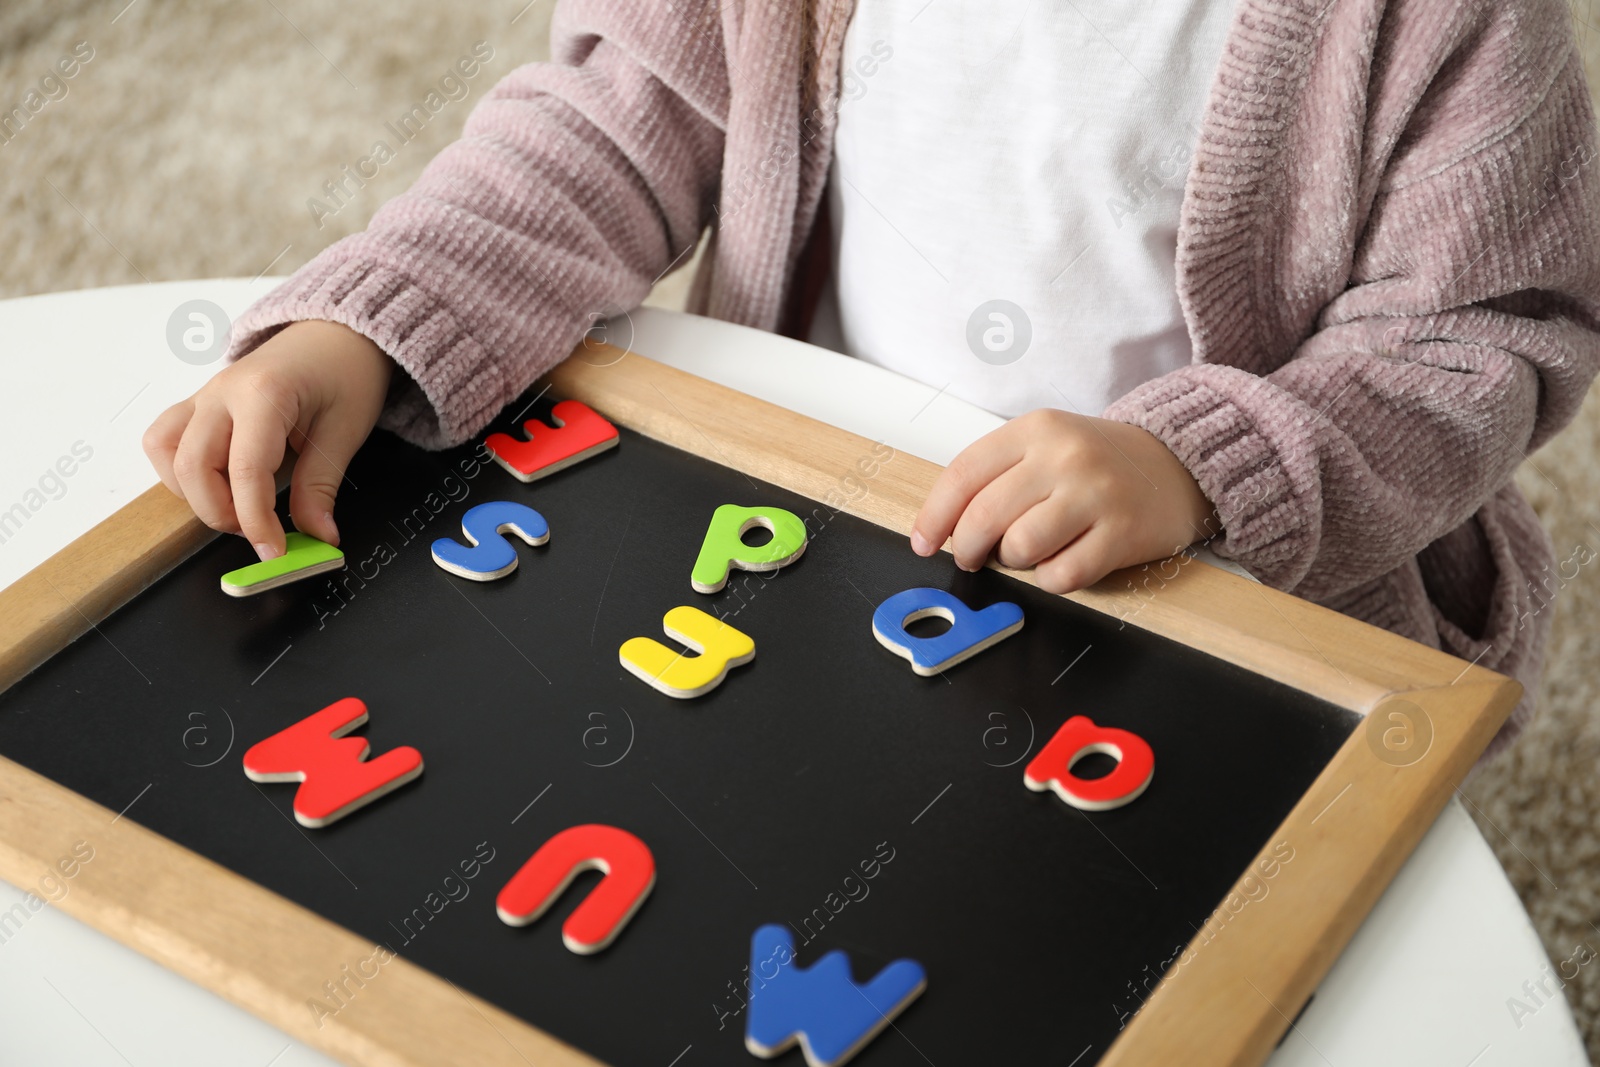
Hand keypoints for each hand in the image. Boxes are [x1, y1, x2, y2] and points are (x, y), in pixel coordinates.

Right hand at [143, 320, 393, 559]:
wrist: (334, 334)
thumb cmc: (344, 373)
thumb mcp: (345, 431)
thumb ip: (321, 487)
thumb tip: (317, 537)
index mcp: (264, 394)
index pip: (246, 471)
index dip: (257, 521)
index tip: (275, 552)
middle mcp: (222, 392)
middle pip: (191, 466)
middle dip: (221, 513)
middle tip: (260, 531)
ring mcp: (204, 395)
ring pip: (166, 453)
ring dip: (194, 493)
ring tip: (237, 505)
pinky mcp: (198, 403)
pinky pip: (165, 439)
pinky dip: (180, 471)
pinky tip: (217, 481)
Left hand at [910, 407, 1218, 593]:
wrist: (1178, 463)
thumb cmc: (1098, 462)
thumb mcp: (1045, 445)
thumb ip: (996, 475)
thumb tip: (943, 526)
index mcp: (1037, 429)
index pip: (964, 474)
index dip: (935, 516)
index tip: (924, 543)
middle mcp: (1065, 457)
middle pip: (986, 516)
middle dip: (967, 547)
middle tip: (970, 557)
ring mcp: (1096, 495)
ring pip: (1021, 547)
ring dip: (1014, 561)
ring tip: (1026, 552)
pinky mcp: (1123, 534)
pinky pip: (1063, 575)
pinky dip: (1051, 579)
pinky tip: (1061, 562)